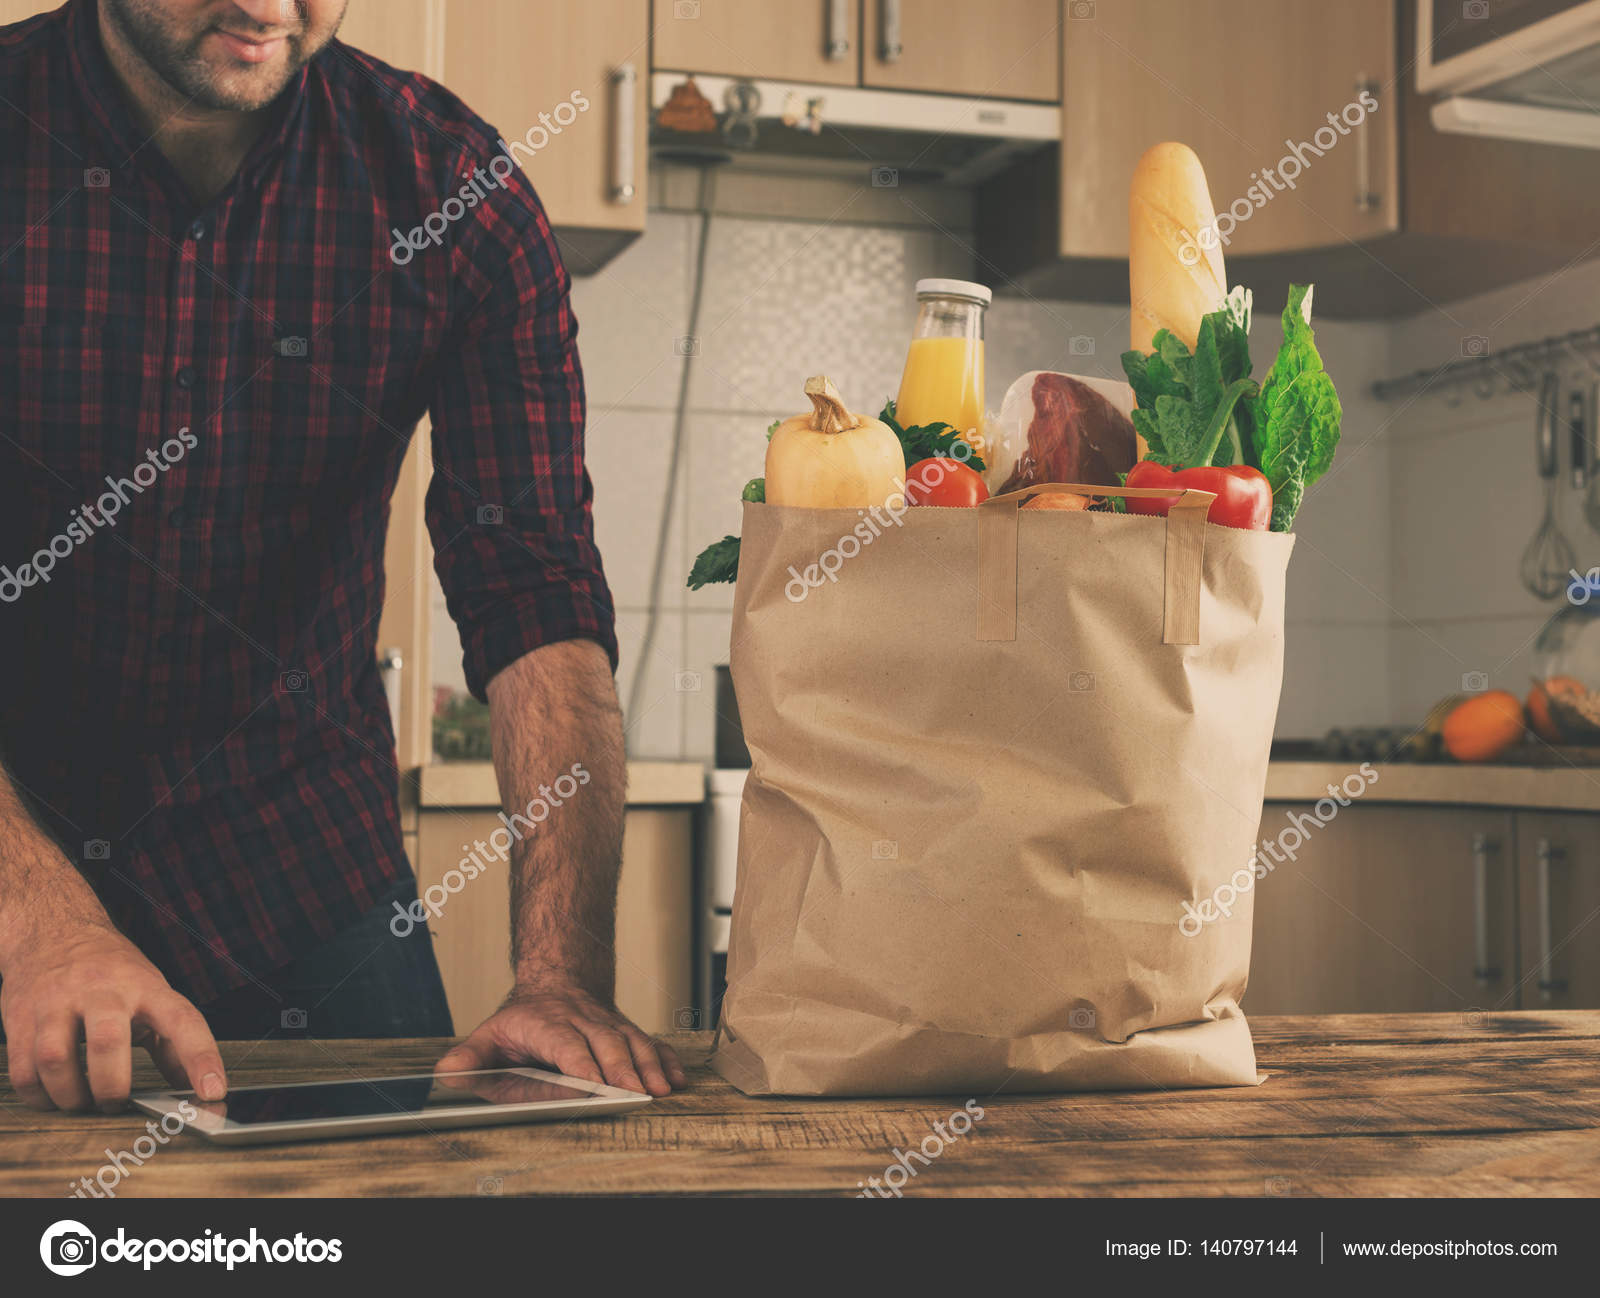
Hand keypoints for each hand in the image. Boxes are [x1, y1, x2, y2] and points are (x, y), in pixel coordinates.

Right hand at [1, 921, 226, 1111]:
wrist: (54, 930)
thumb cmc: (110, 970)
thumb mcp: (151, 992)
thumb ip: (172, 1041)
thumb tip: (193, 1085)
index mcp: (146, 987)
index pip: (183, 1021)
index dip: (201, 1058)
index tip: (213, 1091)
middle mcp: (102, 991)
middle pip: (107, 1041)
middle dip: (113, 1086)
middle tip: (117, 1103)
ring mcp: (58, 1003)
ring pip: (57, 1059)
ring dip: (71, 1096)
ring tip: (83, 1101)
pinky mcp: (22, 1019)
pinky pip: (24, 1071)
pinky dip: (40, 1096)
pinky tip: (54, 1094)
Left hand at [436, 981, 685, 1096]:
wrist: (557, 980)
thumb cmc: (523, 1019)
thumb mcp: (489, 1034)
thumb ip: (469, 1057)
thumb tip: (446, 1076)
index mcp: (548, 1024)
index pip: (567, 1044)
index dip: (584, 1065)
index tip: (596, 1086)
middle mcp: (583, 1021)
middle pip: (607, 1044)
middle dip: (623, 1070)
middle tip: (636, 1095)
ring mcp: (608, 1024)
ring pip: (633, 1041)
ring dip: (649, 1066)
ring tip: (661, 1090)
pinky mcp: (626, 1030)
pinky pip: (650, 1041)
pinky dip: (666, 1059)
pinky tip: (676, 1079)